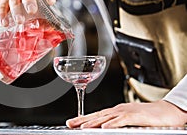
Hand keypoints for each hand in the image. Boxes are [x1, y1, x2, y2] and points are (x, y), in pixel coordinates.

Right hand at [0, 0, 55, 25]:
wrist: (10, 8)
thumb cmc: (28, 10)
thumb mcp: (38, 14)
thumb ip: (45, 20)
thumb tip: (52, 27)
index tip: (51, 1)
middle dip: (29, 1)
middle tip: (32, 11)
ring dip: (16, 11)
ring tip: (19, 21)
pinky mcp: (3, 3)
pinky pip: (2, 7)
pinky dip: (2, 15)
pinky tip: (5, 23)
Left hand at [66, 100, 186, 128]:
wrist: (167, 111)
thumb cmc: (149, 117)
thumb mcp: (129, 120)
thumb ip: (117, 123)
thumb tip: (105, 128)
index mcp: (115, 111)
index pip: (96, 115)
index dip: (82, 119)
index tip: (71, 123)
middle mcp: (118, 109)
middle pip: (97, 115)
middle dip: (82, 120)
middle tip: (70, 124)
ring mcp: (126, 111)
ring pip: (106, 117)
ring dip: (93, 122)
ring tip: (81, 128)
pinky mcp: (136, 115)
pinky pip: (122, 120)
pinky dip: (113, 124)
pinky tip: (104, 128)